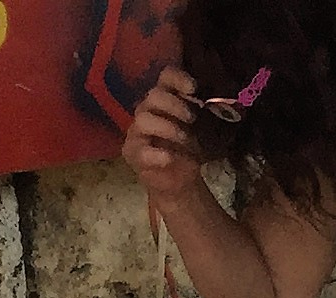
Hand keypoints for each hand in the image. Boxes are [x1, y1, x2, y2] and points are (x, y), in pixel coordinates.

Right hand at [122, 67, 207, 206]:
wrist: (180, 182)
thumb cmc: (186, 150)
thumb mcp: (198, 129)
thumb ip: (197, 111)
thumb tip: (202, 101)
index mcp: (164, 99)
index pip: (165, 77)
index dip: (178, 78)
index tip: (193, 88)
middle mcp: (148, 109)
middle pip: (154, 95)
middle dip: (175, 105)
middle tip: (192, 119)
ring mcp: (137, 131)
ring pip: (144, 119)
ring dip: (168, 128)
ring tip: (185, 141)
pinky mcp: (132, 153)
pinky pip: (141, 150)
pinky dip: (157, 154)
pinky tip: (170, 158)